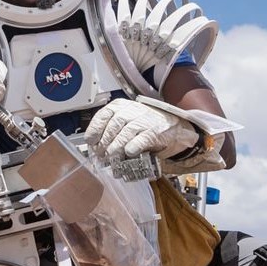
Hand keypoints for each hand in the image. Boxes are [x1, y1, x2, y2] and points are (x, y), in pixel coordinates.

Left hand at [84, 98, 200, 157]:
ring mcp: (145, 120)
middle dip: (105, 142)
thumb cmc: (146, 127)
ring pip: (126, 132)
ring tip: (112, 158)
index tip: (91, 142)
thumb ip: (110, 131)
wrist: (175, 128)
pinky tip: (129, 153)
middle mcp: (132, 110)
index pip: (103, 114)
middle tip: (101, 155)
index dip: (95, 130)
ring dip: (116, 147)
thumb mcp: (126, 123)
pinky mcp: (156, 132)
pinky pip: (141, 139)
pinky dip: (133, 147)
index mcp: (122, 106)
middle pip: (113, 124)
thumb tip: (94, 147)